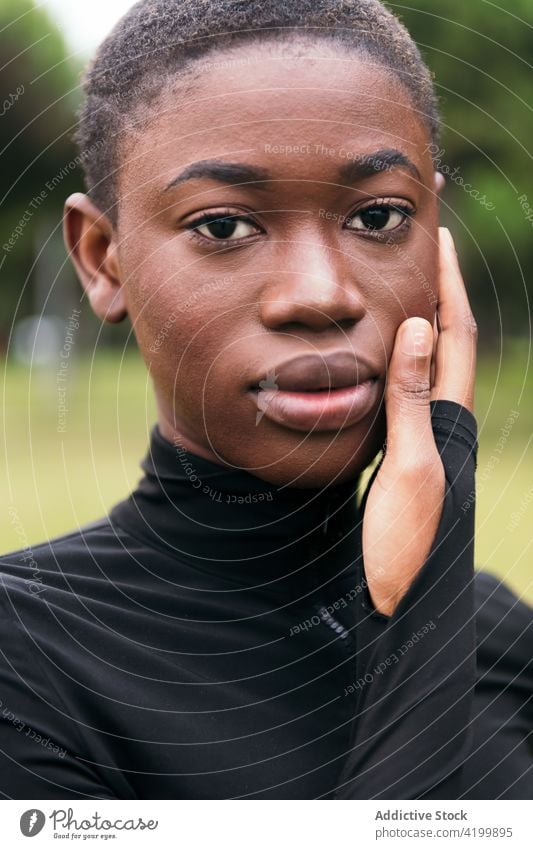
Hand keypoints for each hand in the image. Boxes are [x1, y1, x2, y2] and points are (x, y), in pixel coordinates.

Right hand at [362, 227, 476, 616]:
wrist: (401, 605)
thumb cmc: (407, 544)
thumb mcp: (410, 468)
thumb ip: (412, 401)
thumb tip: (417, 327)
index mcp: (451, 419)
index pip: (455, 335)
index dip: (449, 284)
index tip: (438, 237)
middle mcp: (444, 423)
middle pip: (447, 343)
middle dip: (439, 292)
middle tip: (420, 251)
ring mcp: (425, 441)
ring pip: (426, 367)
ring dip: (419, 323)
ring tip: (398, 289)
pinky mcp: (404, 458)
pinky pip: (406, 395)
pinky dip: (396, 364)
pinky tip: (376, 360)